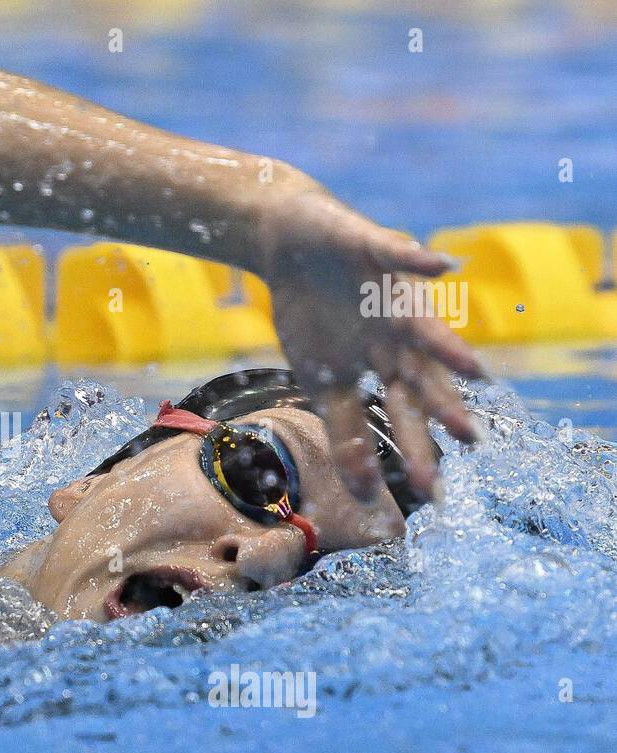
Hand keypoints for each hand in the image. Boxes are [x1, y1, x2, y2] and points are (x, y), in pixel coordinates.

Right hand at [257, 186, 485, 503]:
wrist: (290, 245)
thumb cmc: (310, 315)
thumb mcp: (320, 380)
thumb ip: (344, 430)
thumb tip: (362, 493)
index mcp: (387, 366)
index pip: (407, 413)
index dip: (419, 449)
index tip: (432, 495)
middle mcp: (399, 335)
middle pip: (423, 376)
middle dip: (442, 409)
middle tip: (466, 443)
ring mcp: (392, 293)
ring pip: (423, 324)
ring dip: (447, 347)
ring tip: (474, 372)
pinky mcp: (376, 249)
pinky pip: (400, 254)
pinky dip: (418, 260)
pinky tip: (438, 265)